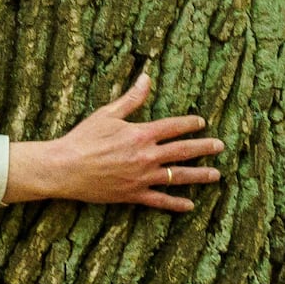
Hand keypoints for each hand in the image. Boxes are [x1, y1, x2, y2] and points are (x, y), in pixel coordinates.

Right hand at [9, 74, 221, 212]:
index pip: (173, 127)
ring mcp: (141, 177)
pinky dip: (176, 204)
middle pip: (183, 151)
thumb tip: (147, 77)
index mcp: (141, 134)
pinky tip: (190, 205)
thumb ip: (132, 99)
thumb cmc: (83, 138)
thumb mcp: (107, 113)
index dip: (190, 123)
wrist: (64, 168)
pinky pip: (160, 201)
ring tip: (216, 175)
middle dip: (204, 148)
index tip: (202, 122)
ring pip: (178, 177)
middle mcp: (146, 156)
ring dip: (199, 176)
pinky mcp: (133, 195)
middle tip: (220, 146)